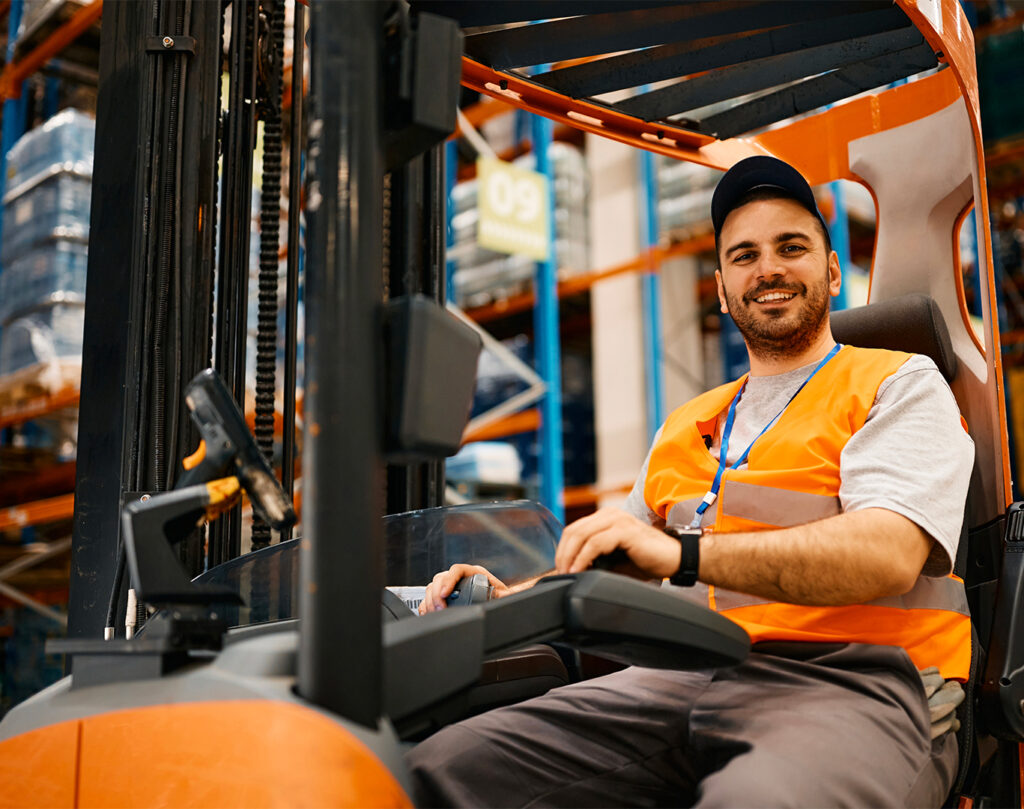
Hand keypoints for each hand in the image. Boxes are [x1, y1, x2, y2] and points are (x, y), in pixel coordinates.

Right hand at [418, 564, 509, 613]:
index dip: (448, 580)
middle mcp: (461, 577)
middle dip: (437, 593)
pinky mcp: (446, 596)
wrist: (499, 602)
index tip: (445, 593)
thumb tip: (517, 595)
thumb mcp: (505, 596)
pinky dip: (427, 604)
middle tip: (439, 608)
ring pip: (433, 586)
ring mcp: (452, 586)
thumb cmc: (501, 597)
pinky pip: (430, 597)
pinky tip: (428, 612)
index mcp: (475, 573)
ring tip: (435, 612)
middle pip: (441, 578)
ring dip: (430, 600)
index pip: (457, 570)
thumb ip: (507, 595)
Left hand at [555, 508, 681, 578]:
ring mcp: (618, 520)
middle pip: (573, 531)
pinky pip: (595, 543)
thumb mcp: (614, 560)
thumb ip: (594, 560)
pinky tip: (580, 570)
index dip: (562, 549)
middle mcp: (610, 514)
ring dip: (570, 556)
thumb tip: (572, 570)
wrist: (677, 559)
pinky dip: (583, 558)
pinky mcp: (625, 530)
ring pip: (581, 535)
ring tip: (568, 573)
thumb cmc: (647, 561)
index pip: (574, 529)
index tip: (559, 569)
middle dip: (562, 554)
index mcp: (606, 518)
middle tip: (560, 574)